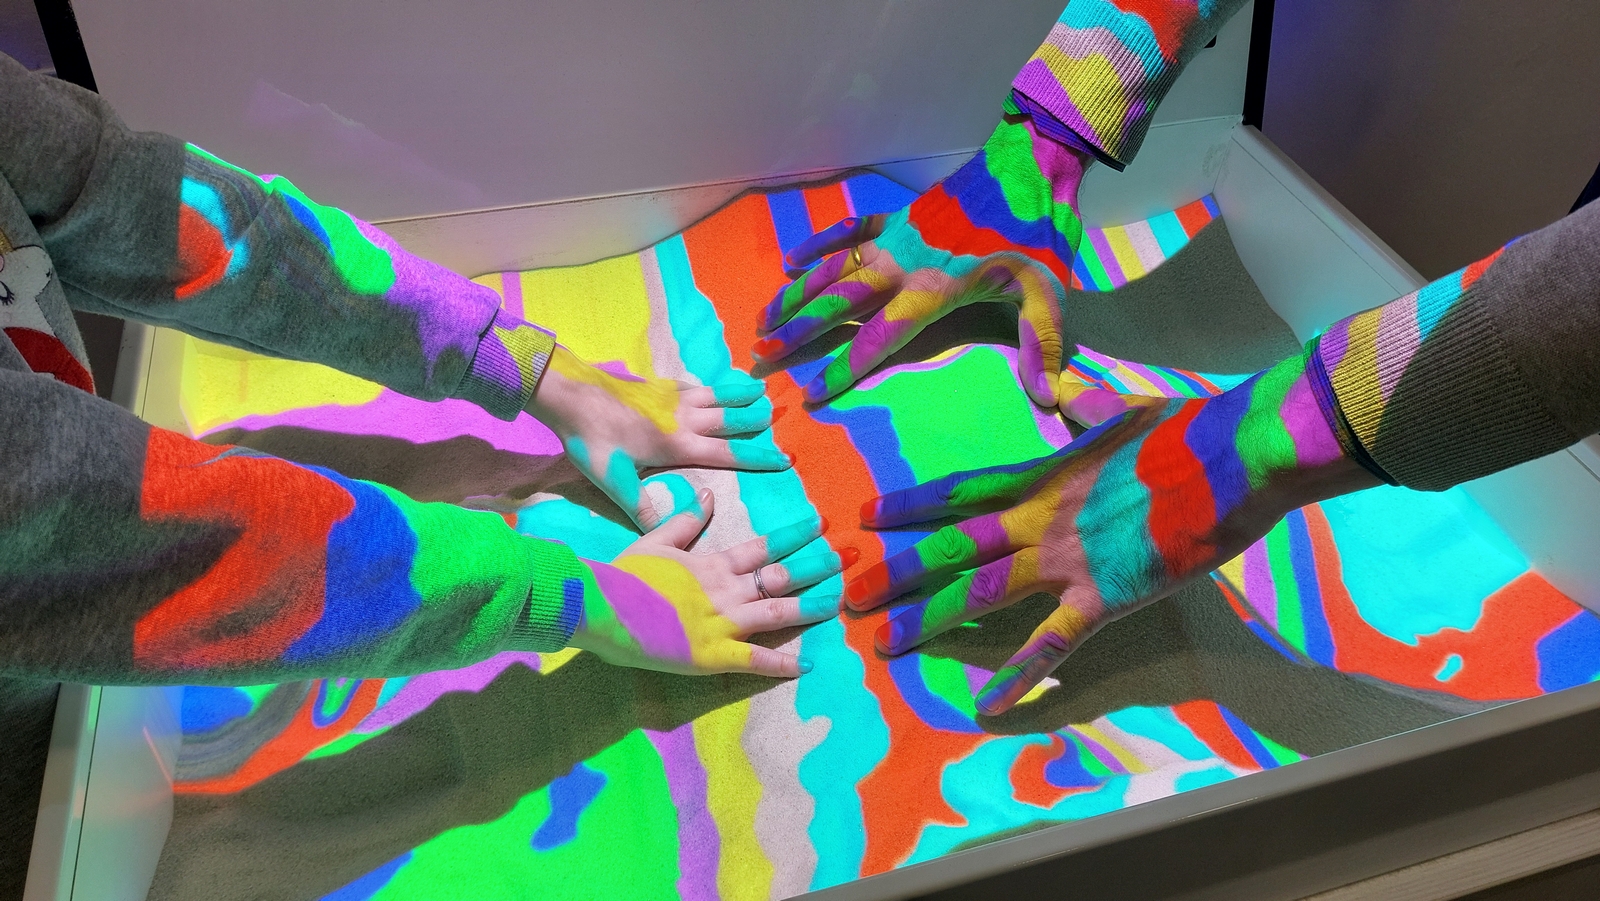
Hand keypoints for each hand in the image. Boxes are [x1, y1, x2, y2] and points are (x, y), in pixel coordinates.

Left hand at [527, 345, 789, 528]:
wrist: (571, 395)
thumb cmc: (593, 440)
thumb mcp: (615, 481)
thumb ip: (642, 508)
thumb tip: (663, 537)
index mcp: (678, 444)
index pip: (728, 452)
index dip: (758, 457)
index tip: (784, 459)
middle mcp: (683, 418)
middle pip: (729, 418)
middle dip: (755, 419)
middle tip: (779, 417)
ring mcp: (671, 397)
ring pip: (716, 395)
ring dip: (740, 394)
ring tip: (761, 389)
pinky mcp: (657, 385)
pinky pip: (694, 385)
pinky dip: (711, 386)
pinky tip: (712, 386)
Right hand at [569, 487, 855, 675]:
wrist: (599, 606)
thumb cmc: (623, 576)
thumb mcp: (656, 541)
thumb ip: (686, 521)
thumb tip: (711, 495)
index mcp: (712, 564)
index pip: (762, 547)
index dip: (792, 536)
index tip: (818, 525)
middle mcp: (725, 591)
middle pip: (779, 578)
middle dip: (813, 568)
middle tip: (844, 560)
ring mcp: (721, 623)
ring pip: (776, 615)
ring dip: (809, 608)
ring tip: (838, 602)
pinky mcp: (712, 655)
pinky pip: (754, 660)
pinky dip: (781, 664)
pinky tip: (806, 665)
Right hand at [753, 112, 1090, 406]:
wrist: (1028, 163)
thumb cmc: (1038, 230)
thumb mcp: (1048, 293)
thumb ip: (1041, 347)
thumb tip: (1050, 398)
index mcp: (930, 291)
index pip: (876, 338)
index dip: (843, 367)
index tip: (810, 392)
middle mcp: (900, 266)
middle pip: (836, 305)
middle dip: (796, 333)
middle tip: (759, 358)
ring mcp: (894, 238)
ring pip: (832, 271)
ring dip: (795, 296)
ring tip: (762, 321)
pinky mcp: (899, 217)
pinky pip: (848, 231)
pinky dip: (819, 245)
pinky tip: (790, 261)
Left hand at [845, 352, 1378, 714]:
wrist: (1233, 453)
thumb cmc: (1188, 428)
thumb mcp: (1123, 409)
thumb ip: (1084, 407)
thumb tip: (1066, 391)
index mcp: (1044, 475)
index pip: (959, 492)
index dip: (910, 505)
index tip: (866, 517)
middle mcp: (1039, 518)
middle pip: (950, 547)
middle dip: (896, 571)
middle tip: (847, 594)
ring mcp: (1065, 559)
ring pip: (978, 593)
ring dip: (927, 619)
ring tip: (881, 640)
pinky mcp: (1102, 596)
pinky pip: (1049, 645)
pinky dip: (1017, 677)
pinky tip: (985, 705)